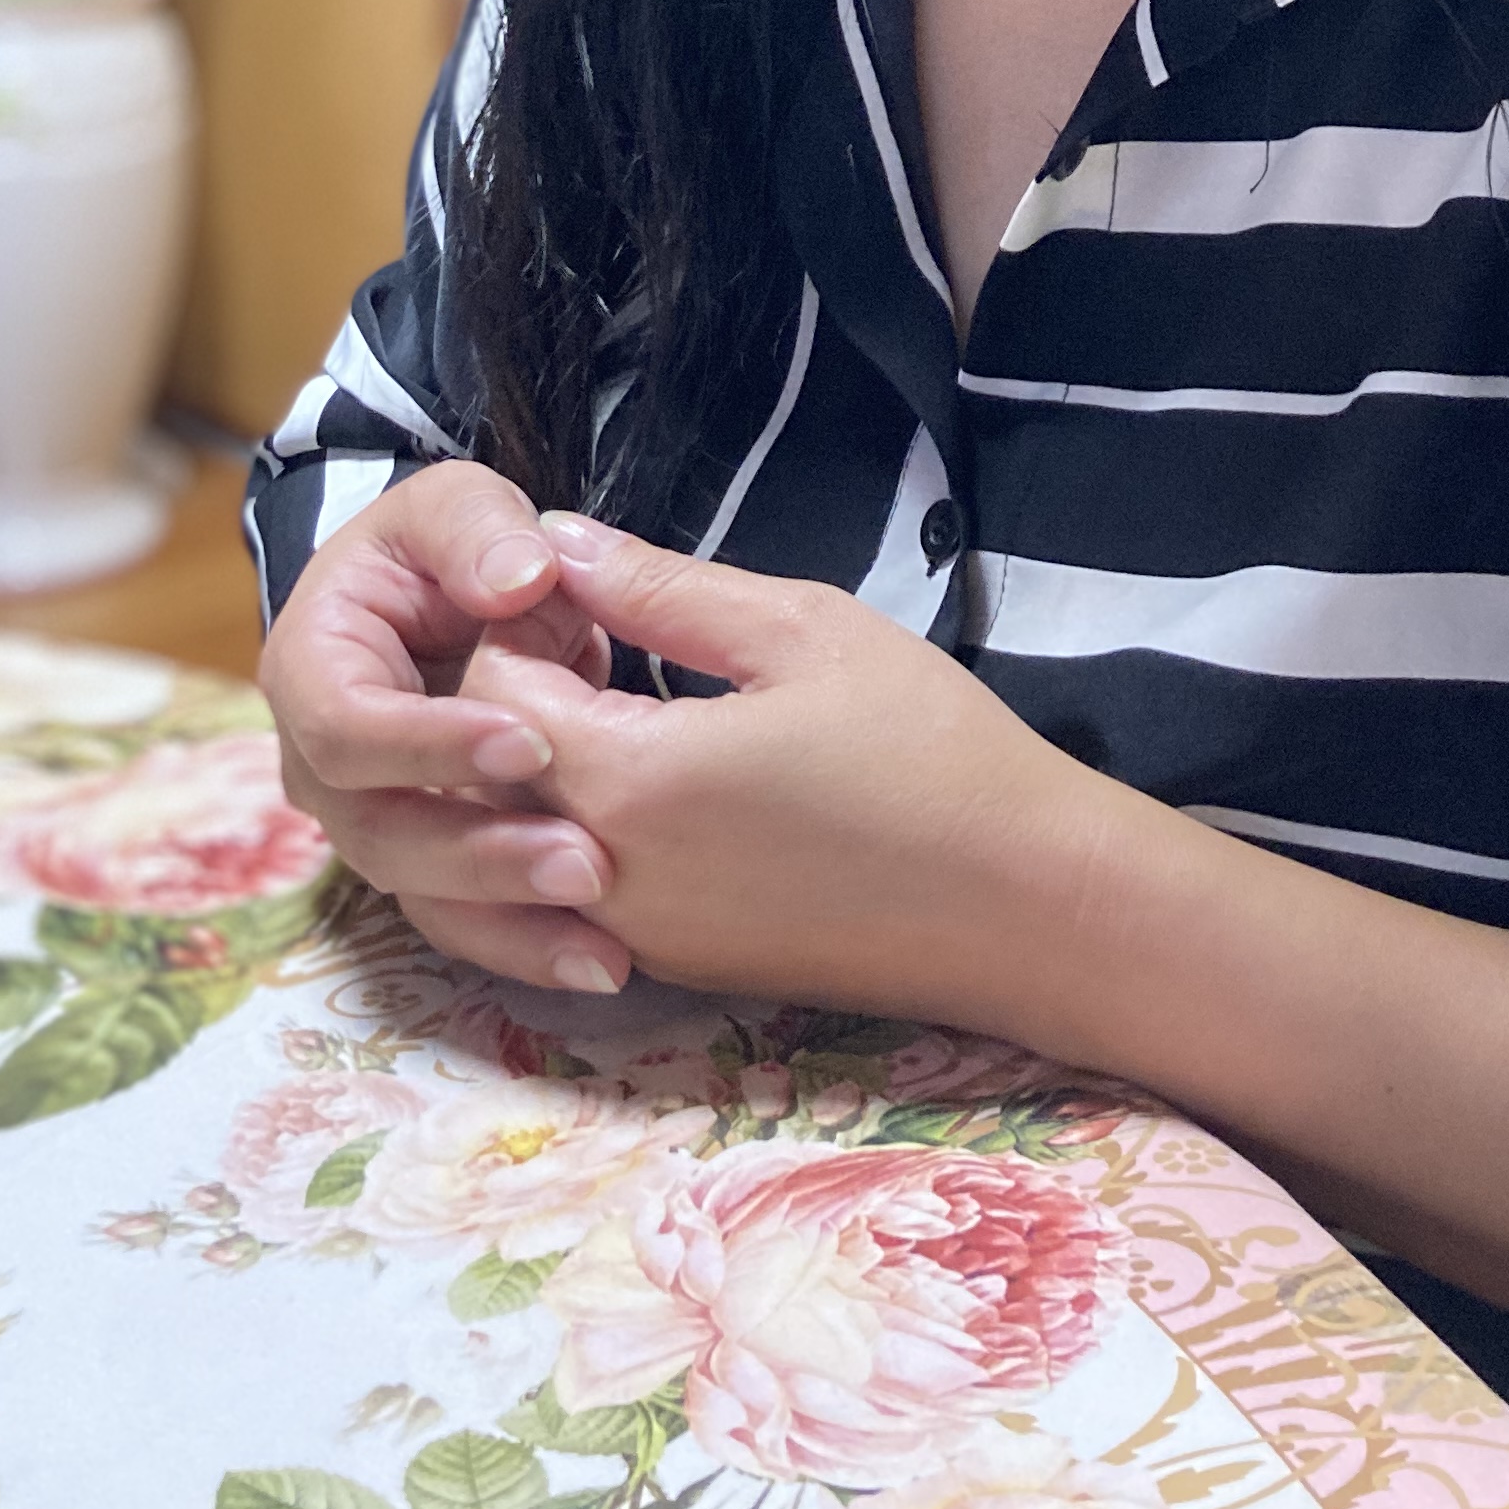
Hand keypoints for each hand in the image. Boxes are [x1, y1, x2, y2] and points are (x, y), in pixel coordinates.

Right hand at [255, 461, 632, 992]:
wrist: (448, 597)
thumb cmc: (444, 547)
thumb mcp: (454, 506)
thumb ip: (479, 530)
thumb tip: (521, 577)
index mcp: (312, 669)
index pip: (348, 726)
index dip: (430, 744)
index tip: (532, 746)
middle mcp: (327, 767)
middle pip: (383, 833)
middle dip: (481, 857)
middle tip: (584, 864)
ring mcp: (377, 822)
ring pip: (424, 895)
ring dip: (511, 925)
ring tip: (603, 948)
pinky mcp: (433, 863)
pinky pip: (468, 919)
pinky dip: (530, 945)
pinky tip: (607, 963)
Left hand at [466, 518, 1107, 1015]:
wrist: (1022, 905)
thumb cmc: (926, 748)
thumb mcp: (800, 630)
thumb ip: (661, 587)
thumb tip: (560, 541)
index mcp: (628, 782)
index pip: (486, 693)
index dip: (523, 625)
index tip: (595, 592)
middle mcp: (604, 878)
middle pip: (486, 774)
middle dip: (525, 693)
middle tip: (610, 638)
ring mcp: (637, 938)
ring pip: (525, 838)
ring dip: (553, 762)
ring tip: (640, 700)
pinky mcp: (678, 967)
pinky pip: (582, 888)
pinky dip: (591, 825)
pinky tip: (678, 773)